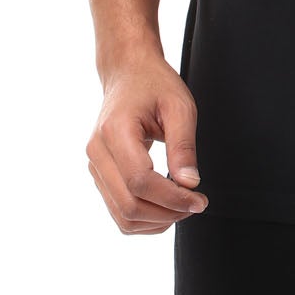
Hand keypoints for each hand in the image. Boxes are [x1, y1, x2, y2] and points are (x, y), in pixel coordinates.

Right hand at [85, 52, 209, 233]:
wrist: (127, 72)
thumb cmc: (153, 83)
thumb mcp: (179, 106)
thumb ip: (184, 146)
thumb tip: (190, 185)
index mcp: (115, 131)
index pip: (140, 181)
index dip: (172, 198)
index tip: (199, 200)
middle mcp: (98, 152)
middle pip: (128, 205)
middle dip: (167, 214)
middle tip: (195, 205)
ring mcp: (95, 166)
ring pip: (121, 216)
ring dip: (155, 222)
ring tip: (183, 207)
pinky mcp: (100, 174)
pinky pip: (118, 209)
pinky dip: (143, 217)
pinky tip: (166, 206)